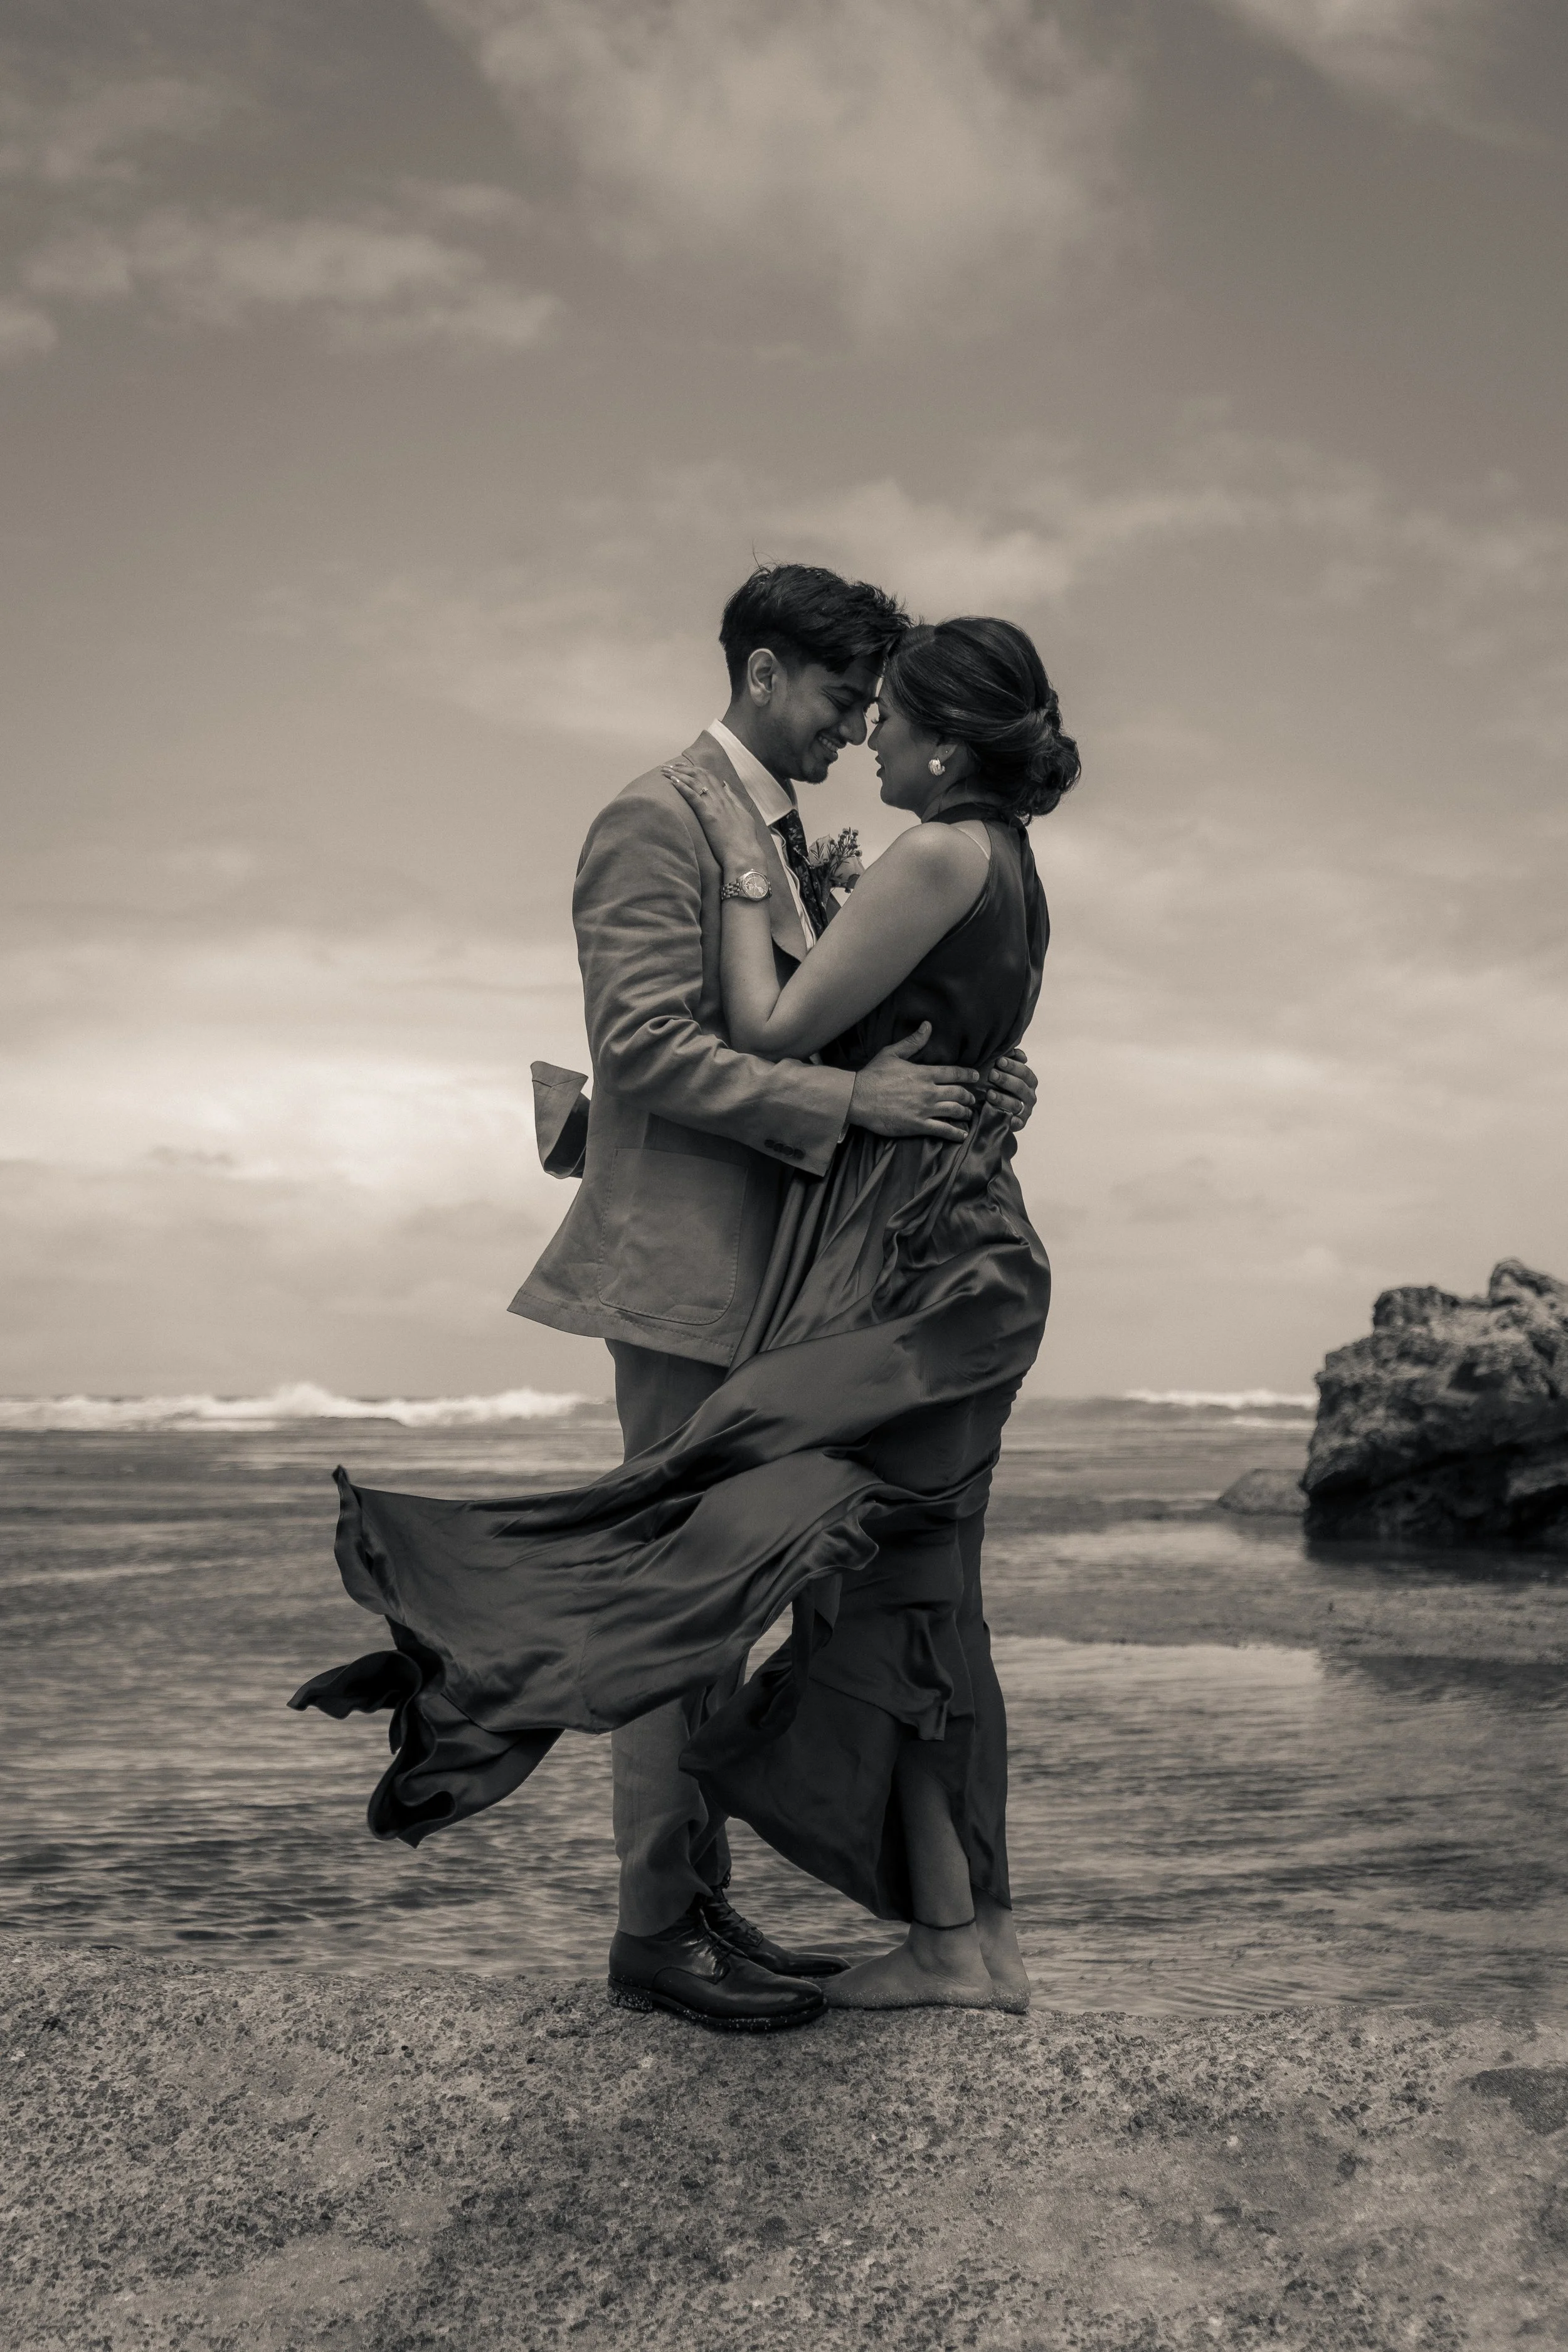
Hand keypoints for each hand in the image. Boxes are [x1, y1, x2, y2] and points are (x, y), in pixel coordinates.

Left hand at [664, 758, 769, 875]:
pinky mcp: (708, 816)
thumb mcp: (742, 815)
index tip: (683, 767)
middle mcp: (720, 799)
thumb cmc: (744, 840)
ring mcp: (714, 806)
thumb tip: (726, 786)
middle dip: (683, 768)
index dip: (696, 769)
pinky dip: (682, 787)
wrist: (745, 855)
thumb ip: (734, 799)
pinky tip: (672, 781)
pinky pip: (693, 797)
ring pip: (695, 782)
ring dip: (678, 774)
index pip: (710, 777)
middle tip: (670, 765)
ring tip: (664, 770)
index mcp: (727, 799)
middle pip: (700, 775)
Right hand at [848, 1025, 979, 1141]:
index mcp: (924, 1074)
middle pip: (958, 1093)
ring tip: (968, 1114)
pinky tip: (962, 1134)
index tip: (976, 1076)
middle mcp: (929, 1092)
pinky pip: (943, 1130)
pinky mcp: (918, 1125)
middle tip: (972, 1098)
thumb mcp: (892, 1053)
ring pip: (954, 1111)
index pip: (953, 1073)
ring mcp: (925, 1109)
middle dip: (968, 1096)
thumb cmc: (873, 1075)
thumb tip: (928, 1026)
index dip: (968, 1074)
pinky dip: (955, 1133)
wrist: (858, 1098)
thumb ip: (913, 1042)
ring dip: (964, 1112)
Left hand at [986, 1046, 1036, 1132]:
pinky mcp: (1019, 1124)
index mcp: (1029, 1082)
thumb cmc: (1000, 1086)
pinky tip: (999, 1115)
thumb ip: (1011, 1060)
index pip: (1025, 1073)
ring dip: (1002, 1099)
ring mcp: (1025, 1111)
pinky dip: (1010, 1120)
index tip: (999, 1061)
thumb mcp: (1004, 1071)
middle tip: (992, 1074)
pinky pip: (1016, 1123)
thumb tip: (1016, 1052)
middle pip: (1021, 1087)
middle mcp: (1029, 1096)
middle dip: (1006, 1080)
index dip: (1014, 1066)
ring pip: (1016, 1105)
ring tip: (989, 1094)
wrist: (994, 1109)